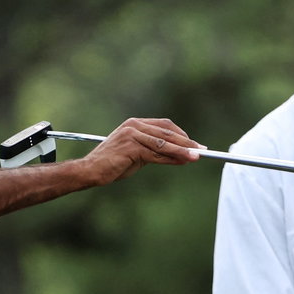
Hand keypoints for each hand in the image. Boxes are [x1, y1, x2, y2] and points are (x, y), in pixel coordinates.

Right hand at [81, 118, 200, 183]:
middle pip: (167, 133)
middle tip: (202, 150)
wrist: (91, 170)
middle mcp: (134, 126)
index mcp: (135, 123)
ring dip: (182, 151)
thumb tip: (179, 156)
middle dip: (186, 142)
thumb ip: (155, 152)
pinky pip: (156, 154)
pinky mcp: (131, 147)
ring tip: (196, 156)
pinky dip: (171, 158)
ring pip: (164, 144)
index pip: (164, 125)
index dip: (182, 135)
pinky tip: (182, 161)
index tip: (194, 144)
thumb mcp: (137, 155)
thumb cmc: (112, 164)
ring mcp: (132, 135)